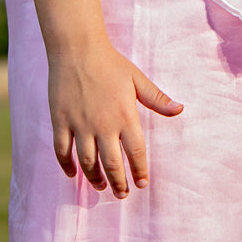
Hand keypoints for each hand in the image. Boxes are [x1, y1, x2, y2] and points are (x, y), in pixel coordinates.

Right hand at [48, 42, 182, 199]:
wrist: (77, 48)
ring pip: (87, 163)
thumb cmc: (110, 63)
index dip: (140, 172)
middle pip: (112, 165)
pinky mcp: (60, 121)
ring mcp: (80, 124)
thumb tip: (180, 109)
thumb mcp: (137, 79)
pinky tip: (73, 174)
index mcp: (125, 116)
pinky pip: (63, 151)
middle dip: (119, 184)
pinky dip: (67, 166)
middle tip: (122, 194)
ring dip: (95, 179)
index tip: (142, 184)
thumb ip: (157, 99)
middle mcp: (103, 125)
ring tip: (100, 187)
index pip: (136, 153)